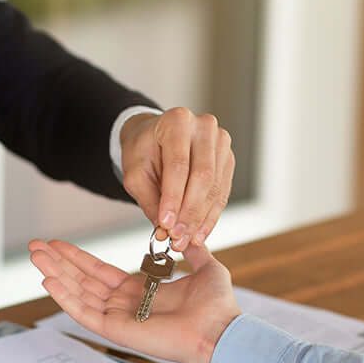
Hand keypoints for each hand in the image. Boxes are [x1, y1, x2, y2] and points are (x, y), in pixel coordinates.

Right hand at [29, 239, 240, 362]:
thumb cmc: (217, 306)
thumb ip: (194, 251)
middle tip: (35, 247)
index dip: (78, 258)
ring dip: (55, 274)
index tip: (58, 244)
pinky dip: (65, 297)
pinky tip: (48, 280)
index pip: (100, 272)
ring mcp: (119, 318)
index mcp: (142, 290)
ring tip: (35, 256)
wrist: (221, 330)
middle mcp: (126, 304)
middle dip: (58, 263)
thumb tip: (189, 234)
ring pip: (78, 294)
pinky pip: (84, 313)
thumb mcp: (207, 267)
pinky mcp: (116, 330)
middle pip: (82, 281)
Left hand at [120, 108, 234, 251]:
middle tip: (177, 237)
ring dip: (201, 219)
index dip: (173, 198)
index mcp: (177, 121)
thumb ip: (149, 200)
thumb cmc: (143, 151)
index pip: (178, 165)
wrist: (155, 137)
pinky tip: (199, 233)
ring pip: (215, 187)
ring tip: (186, 241)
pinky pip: (222, 192)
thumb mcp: (135, 173)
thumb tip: (165, 231)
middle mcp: (204, 127)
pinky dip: (210, 216)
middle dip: (189, 212)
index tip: (166, 224)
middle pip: (203, 176)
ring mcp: (220, 141)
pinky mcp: (227, 158)